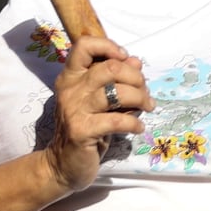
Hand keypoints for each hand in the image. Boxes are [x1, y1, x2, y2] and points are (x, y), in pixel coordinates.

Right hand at [44, 35, 149, 192]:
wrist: (62, 165)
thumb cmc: (86, 128)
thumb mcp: (101, 101)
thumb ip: (116, 81)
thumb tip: (136, 61)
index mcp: (71, 77)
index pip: (84, 46)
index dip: (108, 46)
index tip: (125, 58)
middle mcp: (70, 89)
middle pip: (110, 68)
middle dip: (136, 78)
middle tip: (145, 92)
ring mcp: (74, 110)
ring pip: (117, 92)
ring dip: (140, 98)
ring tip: (147, 108)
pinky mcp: (81, 131)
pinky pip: (117, 120)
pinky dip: (134, 123)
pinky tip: (138, 128)